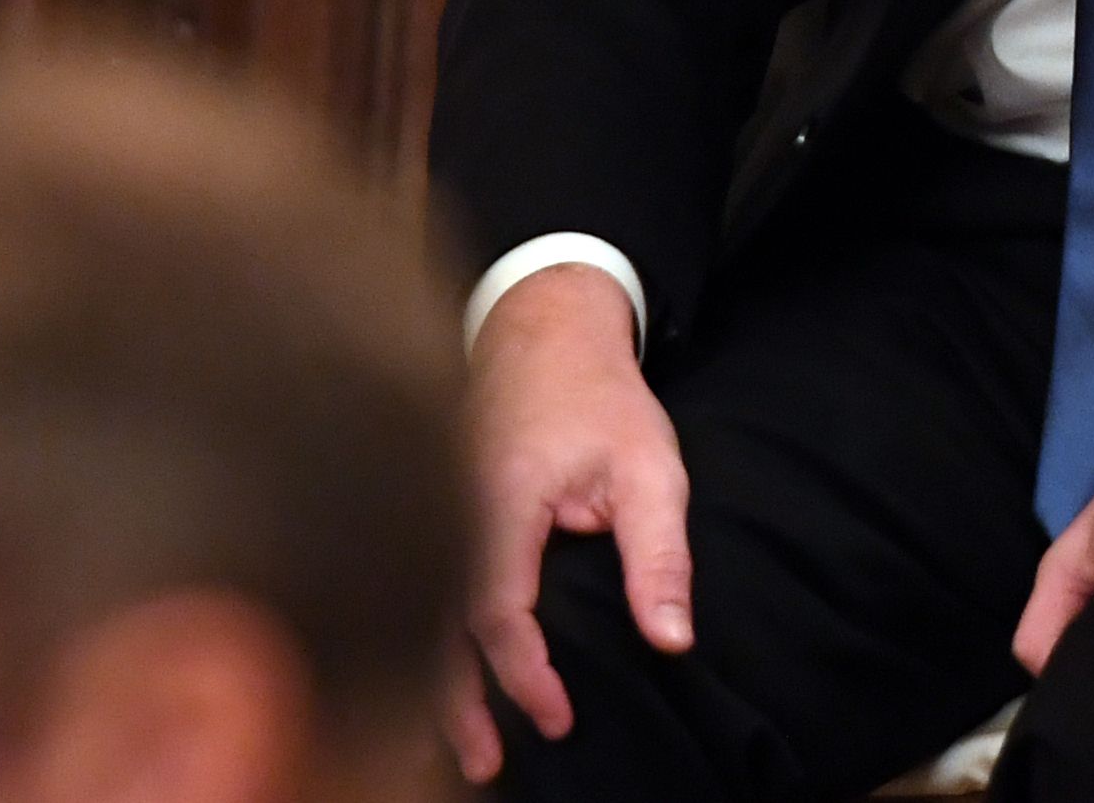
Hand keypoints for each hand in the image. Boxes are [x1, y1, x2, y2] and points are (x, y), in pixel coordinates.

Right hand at [448, 264, 688, 783]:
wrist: (545, 333)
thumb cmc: (600, 399)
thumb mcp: (651, 468)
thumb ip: (660, 554)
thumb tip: (672, 639)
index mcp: (500, 501)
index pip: (499, 612)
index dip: (524, 675)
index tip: (558, 718)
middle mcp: (448, 511)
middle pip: (438, 629)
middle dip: (458, 704)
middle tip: (488, 764)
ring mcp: (432, 512)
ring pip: (421, 616)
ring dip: (439, 684)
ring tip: (465, 748)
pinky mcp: (434, 516)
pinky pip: (426, 591)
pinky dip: (434, 644)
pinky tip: (449, 686)